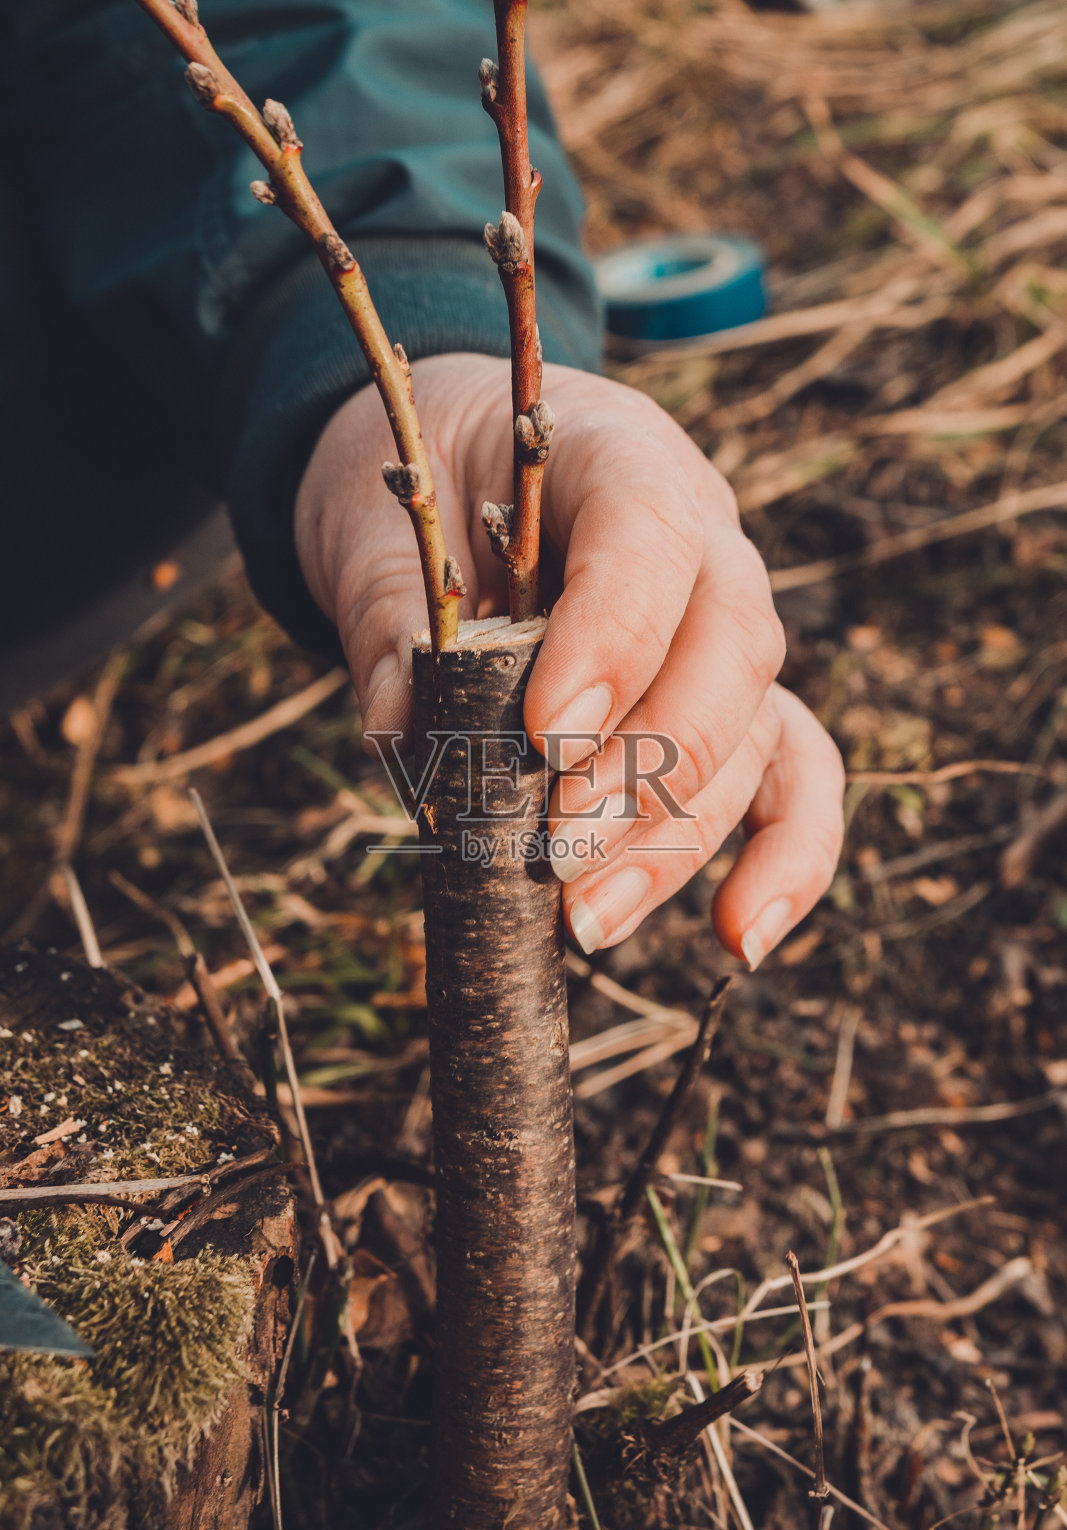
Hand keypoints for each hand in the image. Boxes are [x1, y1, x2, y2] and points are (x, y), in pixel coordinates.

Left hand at [295, 353, 843, 965]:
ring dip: (679, 840)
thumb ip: (392, 616)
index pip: (651, 534)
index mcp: (622, 458)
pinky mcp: (732, 706)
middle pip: (732, 651)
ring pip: (757, 734)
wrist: (461, 473)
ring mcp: (728, 629)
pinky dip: (784, 858)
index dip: (614, 639)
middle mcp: (708, 542)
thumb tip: (405, 740)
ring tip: (584, 921)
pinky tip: (738, 937)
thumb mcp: (384, 527)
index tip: (546, 739)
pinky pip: (792, 777)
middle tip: (556, 852)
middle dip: (649, 768)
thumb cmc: (428, 487)